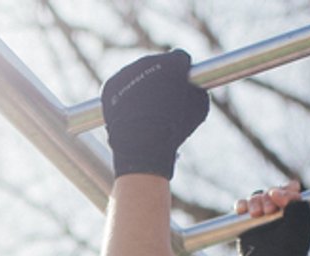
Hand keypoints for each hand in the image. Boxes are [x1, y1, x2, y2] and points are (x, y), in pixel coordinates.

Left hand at [102, 50, 208, 180]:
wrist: (141, 143)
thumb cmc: (174, 129)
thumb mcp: (199, 110)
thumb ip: (197, 91)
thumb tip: (194, 87)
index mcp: (172, 62)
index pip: (180, 57)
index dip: (182, 69)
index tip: (183, 80)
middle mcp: (148, 60)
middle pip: (157, 64)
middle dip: (161, 77)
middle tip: (164, 98)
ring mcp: (126, 71)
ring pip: (137, 75)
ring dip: (143, 86)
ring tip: (146, 110)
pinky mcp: (110, 85)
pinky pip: (120, 86)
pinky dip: (125, 96)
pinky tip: (130, 111)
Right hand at [237, 181, 309, 255]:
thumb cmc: (290, 249)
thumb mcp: (301, 222)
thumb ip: (294, 201)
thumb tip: (274, 193)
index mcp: (296, 213)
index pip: (290, 190)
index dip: (287, 189)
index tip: (284, 196)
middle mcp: (279, 214)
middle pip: (271, 192)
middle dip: (269, 197)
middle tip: (269, 211)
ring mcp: (263, 219)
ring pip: (256, 197)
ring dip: (255, 201)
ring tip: (257, 213)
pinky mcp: (248, 225)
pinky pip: (243, 207)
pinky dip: (241, 205)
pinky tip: (242, 211)